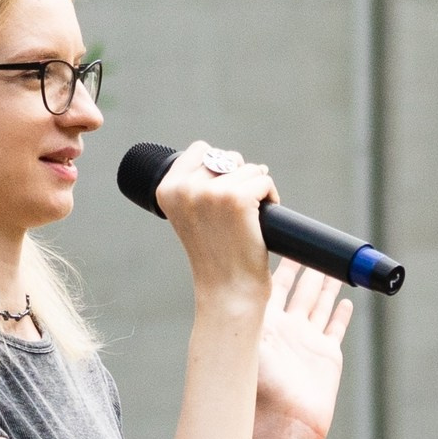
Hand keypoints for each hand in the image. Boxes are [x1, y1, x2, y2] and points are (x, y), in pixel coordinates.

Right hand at [154, 141, 275, 308]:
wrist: (228, 289)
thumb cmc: (215, 255)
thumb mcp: (191, 216)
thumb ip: (196, 186)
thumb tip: (230, 158)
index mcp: (167, 189)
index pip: (200, 149)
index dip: (219, 168)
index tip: (222, 197)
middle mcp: (185, 188)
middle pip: (227, 157)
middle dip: (239, 178)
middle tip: (237, 213)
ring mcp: (211, 192)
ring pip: (249, 168)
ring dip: (256, 189)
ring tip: (248, 218)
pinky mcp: (238, 199)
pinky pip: (264, 179)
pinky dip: (271, 195)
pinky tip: (261, 218)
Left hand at [251, 259, 350, 438]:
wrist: (283, 424)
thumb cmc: (259, 388)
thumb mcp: (247, 341)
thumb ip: (247, 311)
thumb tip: (235, 276)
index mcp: (262, 322)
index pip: (269, 282)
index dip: (278, 261)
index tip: (283, 238)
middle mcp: (284, 328)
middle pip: (297, 288)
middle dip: (304, 265)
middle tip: (309, 243)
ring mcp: (306, 342)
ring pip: (318, 303)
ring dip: (324, 283)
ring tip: (331, 264)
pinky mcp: (326, 356)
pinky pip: (335, 327)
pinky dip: (340, 313)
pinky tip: (345, 299)